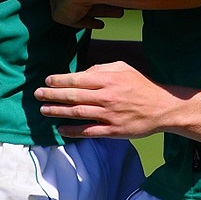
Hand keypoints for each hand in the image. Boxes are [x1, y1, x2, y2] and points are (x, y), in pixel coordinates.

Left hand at [35, 61, 182, 137]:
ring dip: (58, 111)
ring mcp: (110, 115)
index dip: (60, 80)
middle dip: (52, 95)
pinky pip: (89, 131)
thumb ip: (102, 68)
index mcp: (109, 80)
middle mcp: (107, 97)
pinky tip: (61, 129)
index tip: (47, 81)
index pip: (78, 79)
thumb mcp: (123, 69)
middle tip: (37, 94)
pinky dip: (73, 131)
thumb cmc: (141, 86)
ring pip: (78, 113)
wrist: (162, 107)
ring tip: (44, 110)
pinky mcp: (114, 130)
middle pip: (74, 96)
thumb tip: (82, 73)